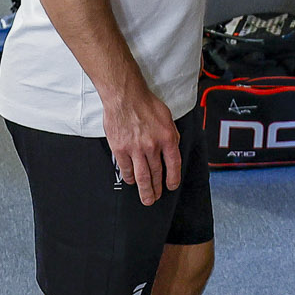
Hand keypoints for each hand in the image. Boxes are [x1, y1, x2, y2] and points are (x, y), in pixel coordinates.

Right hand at [102, 82, 181, 205]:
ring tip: (146, 198)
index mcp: (167, 138)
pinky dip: (129, 177)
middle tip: (156, 197)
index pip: (174, 166)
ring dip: (145, 190)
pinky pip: (126, 169)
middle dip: (157, 189)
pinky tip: (131, 181)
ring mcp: (135, 149)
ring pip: (142, 177)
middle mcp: (152, 146)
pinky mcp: (121, 149)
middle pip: (156, 174)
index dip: (173, 179)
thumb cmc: (145, 103)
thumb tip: (172, 150)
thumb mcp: (167, 117)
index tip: (171, 186)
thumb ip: (171, 135)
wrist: (125, 96)